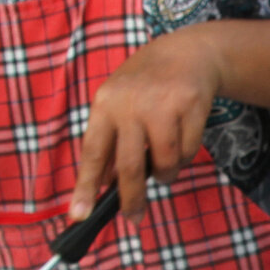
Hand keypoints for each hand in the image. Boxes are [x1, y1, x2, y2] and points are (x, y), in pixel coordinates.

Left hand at [69, 25, 221, 219]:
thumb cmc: (146, 85)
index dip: (85, 186)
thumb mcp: (118, 102)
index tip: (79, 214)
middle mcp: (131, 104)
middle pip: (129, 166)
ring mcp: (162, 104)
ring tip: (164, 162)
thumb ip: (110, 140)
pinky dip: (184, 155)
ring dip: (165, 173)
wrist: (187, 53)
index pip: (93, 152)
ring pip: (164, 163)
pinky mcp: (190, 105)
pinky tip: (181, 138)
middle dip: (132, 199)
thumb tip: (103, 186)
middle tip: (133, 217)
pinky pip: (187, 152)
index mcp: (105, 103)